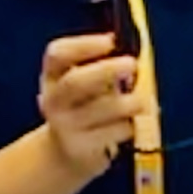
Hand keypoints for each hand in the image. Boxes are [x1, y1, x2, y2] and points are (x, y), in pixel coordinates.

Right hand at [35, 31, 152, 177]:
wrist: (65, 153)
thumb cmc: (84, 108)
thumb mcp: (84, 85)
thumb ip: (102, 69)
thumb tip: (132, 63)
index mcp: (52, 76)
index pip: (57, 54)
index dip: (84, 45)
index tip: (111, 40)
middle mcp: (53, 100)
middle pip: (75, 82)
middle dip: (107, 70)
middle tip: (132, 63)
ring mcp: (65, 126)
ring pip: (106, 108)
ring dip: (132, 101)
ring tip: (140, 101)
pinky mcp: (82, 149)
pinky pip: (118, 130)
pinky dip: (131, 125)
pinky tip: (128, 125)